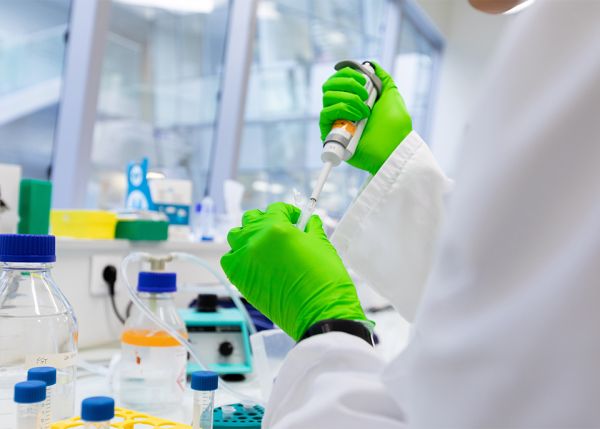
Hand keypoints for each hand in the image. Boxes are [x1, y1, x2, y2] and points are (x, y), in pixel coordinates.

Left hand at [220, 202, 368, 340]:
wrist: (319, 312)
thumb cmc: (324, 281)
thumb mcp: (321, 244)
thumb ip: (311, 228)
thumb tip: (308, 222)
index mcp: (277, 228)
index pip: (276, 209)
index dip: (288, 212)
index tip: (295, 219)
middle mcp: (256, 240)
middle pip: (252, 218)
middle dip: (266, 220)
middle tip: (280, 230)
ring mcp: (244, 259)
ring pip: (236, 235)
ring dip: (248, 235)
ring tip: (263, 245)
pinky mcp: (239, 278)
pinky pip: (229, 259)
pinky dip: (238, 257)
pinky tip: (253, 262)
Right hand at [319, 62, 412, 174]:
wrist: (393, 148)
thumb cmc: (395, 127)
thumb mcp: (392, 95)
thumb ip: (382, 79)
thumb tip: (371, 65)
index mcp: (353, 98)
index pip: (337, 78)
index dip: (347, 74)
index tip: (363, 80)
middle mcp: (342, 108)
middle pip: (328, 85)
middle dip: (348, 84)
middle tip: (365, 95)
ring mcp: (336, 121)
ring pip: (327, 97)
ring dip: (349, 99)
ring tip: (364, 111)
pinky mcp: (330, 134)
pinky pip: (325, 114)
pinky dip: (342, 110)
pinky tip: (357, 119)